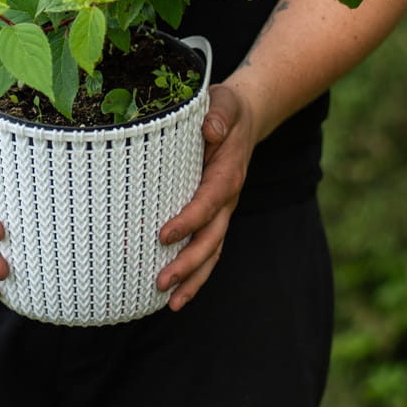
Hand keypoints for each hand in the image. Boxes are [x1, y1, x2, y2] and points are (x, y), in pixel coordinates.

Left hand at [155, 82, 256, 311]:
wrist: (245, 117)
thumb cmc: (226, 110)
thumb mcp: (223, 103)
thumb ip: (218, 115)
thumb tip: (211, 128)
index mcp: (227, 174)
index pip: (208, 202)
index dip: (189, 221)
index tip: (163, 235)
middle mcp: (227, 198)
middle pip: (212, 239)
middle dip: (188, 264)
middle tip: (161, 282)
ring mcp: (223, 211)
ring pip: (212, 251)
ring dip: (193, 279)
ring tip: (170, 303)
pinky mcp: (214, 215)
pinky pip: (208, 248)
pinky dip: (196, 273)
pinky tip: (176, 294)